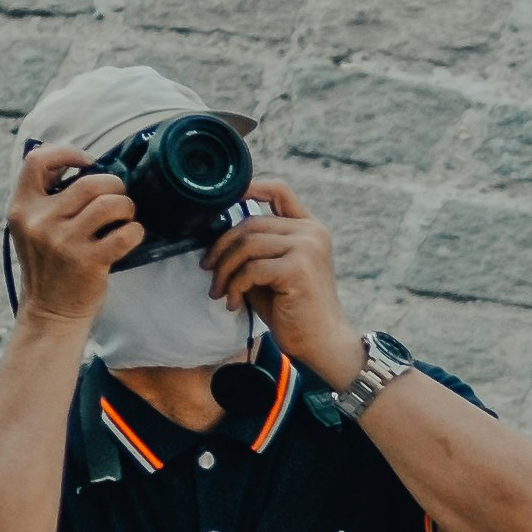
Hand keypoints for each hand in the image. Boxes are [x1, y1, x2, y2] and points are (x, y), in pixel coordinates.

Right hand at [5, 139, 140, 332]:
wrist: (50, 313)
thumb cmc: (49, 265)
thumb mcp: (32, 229)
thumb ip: (47, 199)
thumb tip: (86, 164)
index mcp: (21, 209)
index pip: (36, 160)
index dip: (67, 153)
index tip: (87, 162)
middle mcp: (40, 222)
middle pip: (89, 182)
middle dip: (113, 186)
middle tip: (117, 199)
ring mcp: (63, 242)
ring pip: (110, 203)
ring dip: (126, 207)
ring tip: (124, 217)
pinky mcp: (88, 262)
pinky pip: (125, 233)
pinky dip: (135, 231)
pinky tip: (129, 236)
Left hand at [206, 178, 360, 386]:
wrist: (321, 343)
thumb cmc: (293, 310)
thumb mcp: (272, 272)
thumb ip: (255, 249)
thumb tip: (216, 235)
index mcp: (309, 227)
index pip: (278, 190)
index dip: (248, 188)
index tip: (220, 204)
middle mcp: (311, 232)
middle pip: (250, 223)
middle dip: (221, 248)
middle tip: (210, 272)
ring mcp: (307, 248)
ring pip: (247, 245)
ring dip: (225, 270)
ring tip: (220, 292)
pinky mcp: (298, 268)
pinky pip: (251, 269)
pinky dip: (235, 287)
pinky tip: (234, 303)